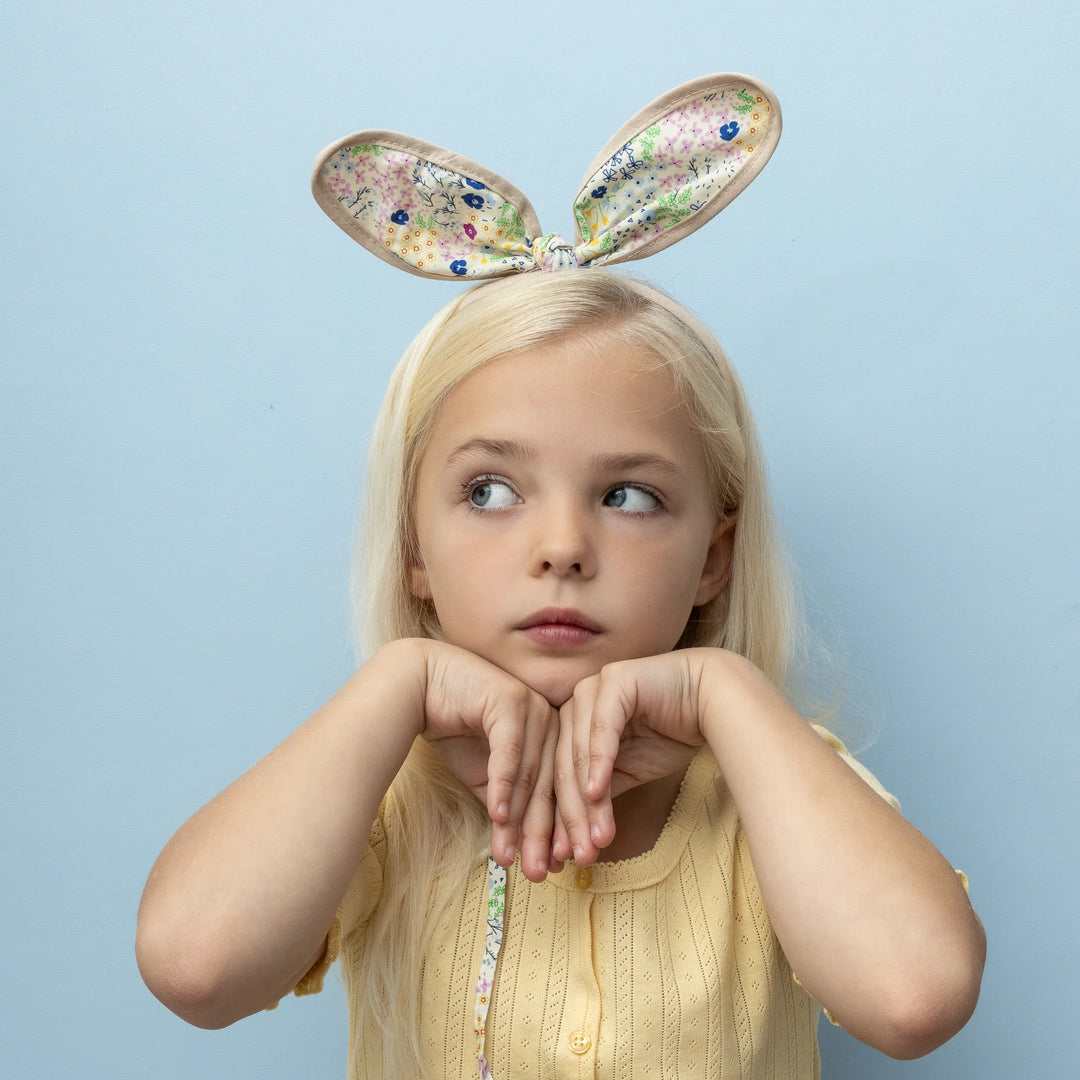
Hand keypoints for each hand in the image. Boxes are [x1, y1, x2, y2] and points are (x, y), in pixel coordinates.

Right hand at [417, 640, 558, 877]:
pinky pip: (510, 750)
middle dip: (546, 835)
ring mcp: (533, 707)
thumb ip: (509, 805)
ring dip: (523, 820)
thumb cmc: (454, 728)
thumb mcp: (486, 776)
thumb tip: (526, 851)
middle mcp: (549, 719)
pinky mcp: (511, 698)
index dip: (558, 832)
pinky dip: (503, 785)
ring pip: (532, 773)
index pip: (558, 790)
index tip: (558, 870)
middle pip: (550, 785)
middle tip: (542, 874)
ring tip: (517, 857)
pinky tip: (498, 817)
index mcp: (553, 735)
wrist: (419, 687)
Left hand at [553, 650, 708, 865]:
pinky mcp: (613, 680)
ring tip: (594, 840)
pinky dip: (598, 763)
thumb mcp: (627, 772)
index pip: (557, 777)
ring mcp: (590, 689)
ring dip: (585, 802)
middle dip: (570, 819)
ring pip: (578, 753)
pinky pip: (602, 729)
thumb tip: (569, 842)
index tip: (560, 860)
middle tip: (577, 858)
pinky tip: (596, 793)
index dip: (558, 822)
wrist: (710, 700)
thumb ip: (597, 795)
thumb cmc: (670, 733)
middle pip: (563, 768)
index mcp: (571, 724)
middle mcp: (574, 704)